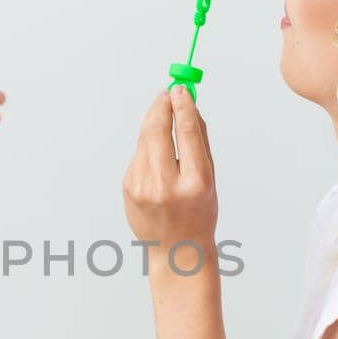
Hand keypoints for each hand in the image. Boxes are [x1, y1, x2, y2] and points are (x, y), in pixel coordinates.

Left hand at [122, 84, 216, 249]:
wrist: (175, 249)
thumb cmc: (198, 211)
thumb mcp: (209, 179)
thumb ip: (199, 142)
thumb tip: (189, 105)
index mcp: (195, 183)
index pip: (186, 133)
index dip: (182, 106)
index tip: (180, 89)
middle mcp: (166, 185)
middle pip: (157, 131)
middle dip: (161, 107)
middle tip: (167, 94)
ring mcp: (143, 188)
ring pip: (145, 140)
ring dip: (153, 123)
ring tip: (164, 118)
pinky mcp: (128, 188)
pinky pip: (138, 156)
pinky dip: (147, 147)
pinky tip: (157, 156)